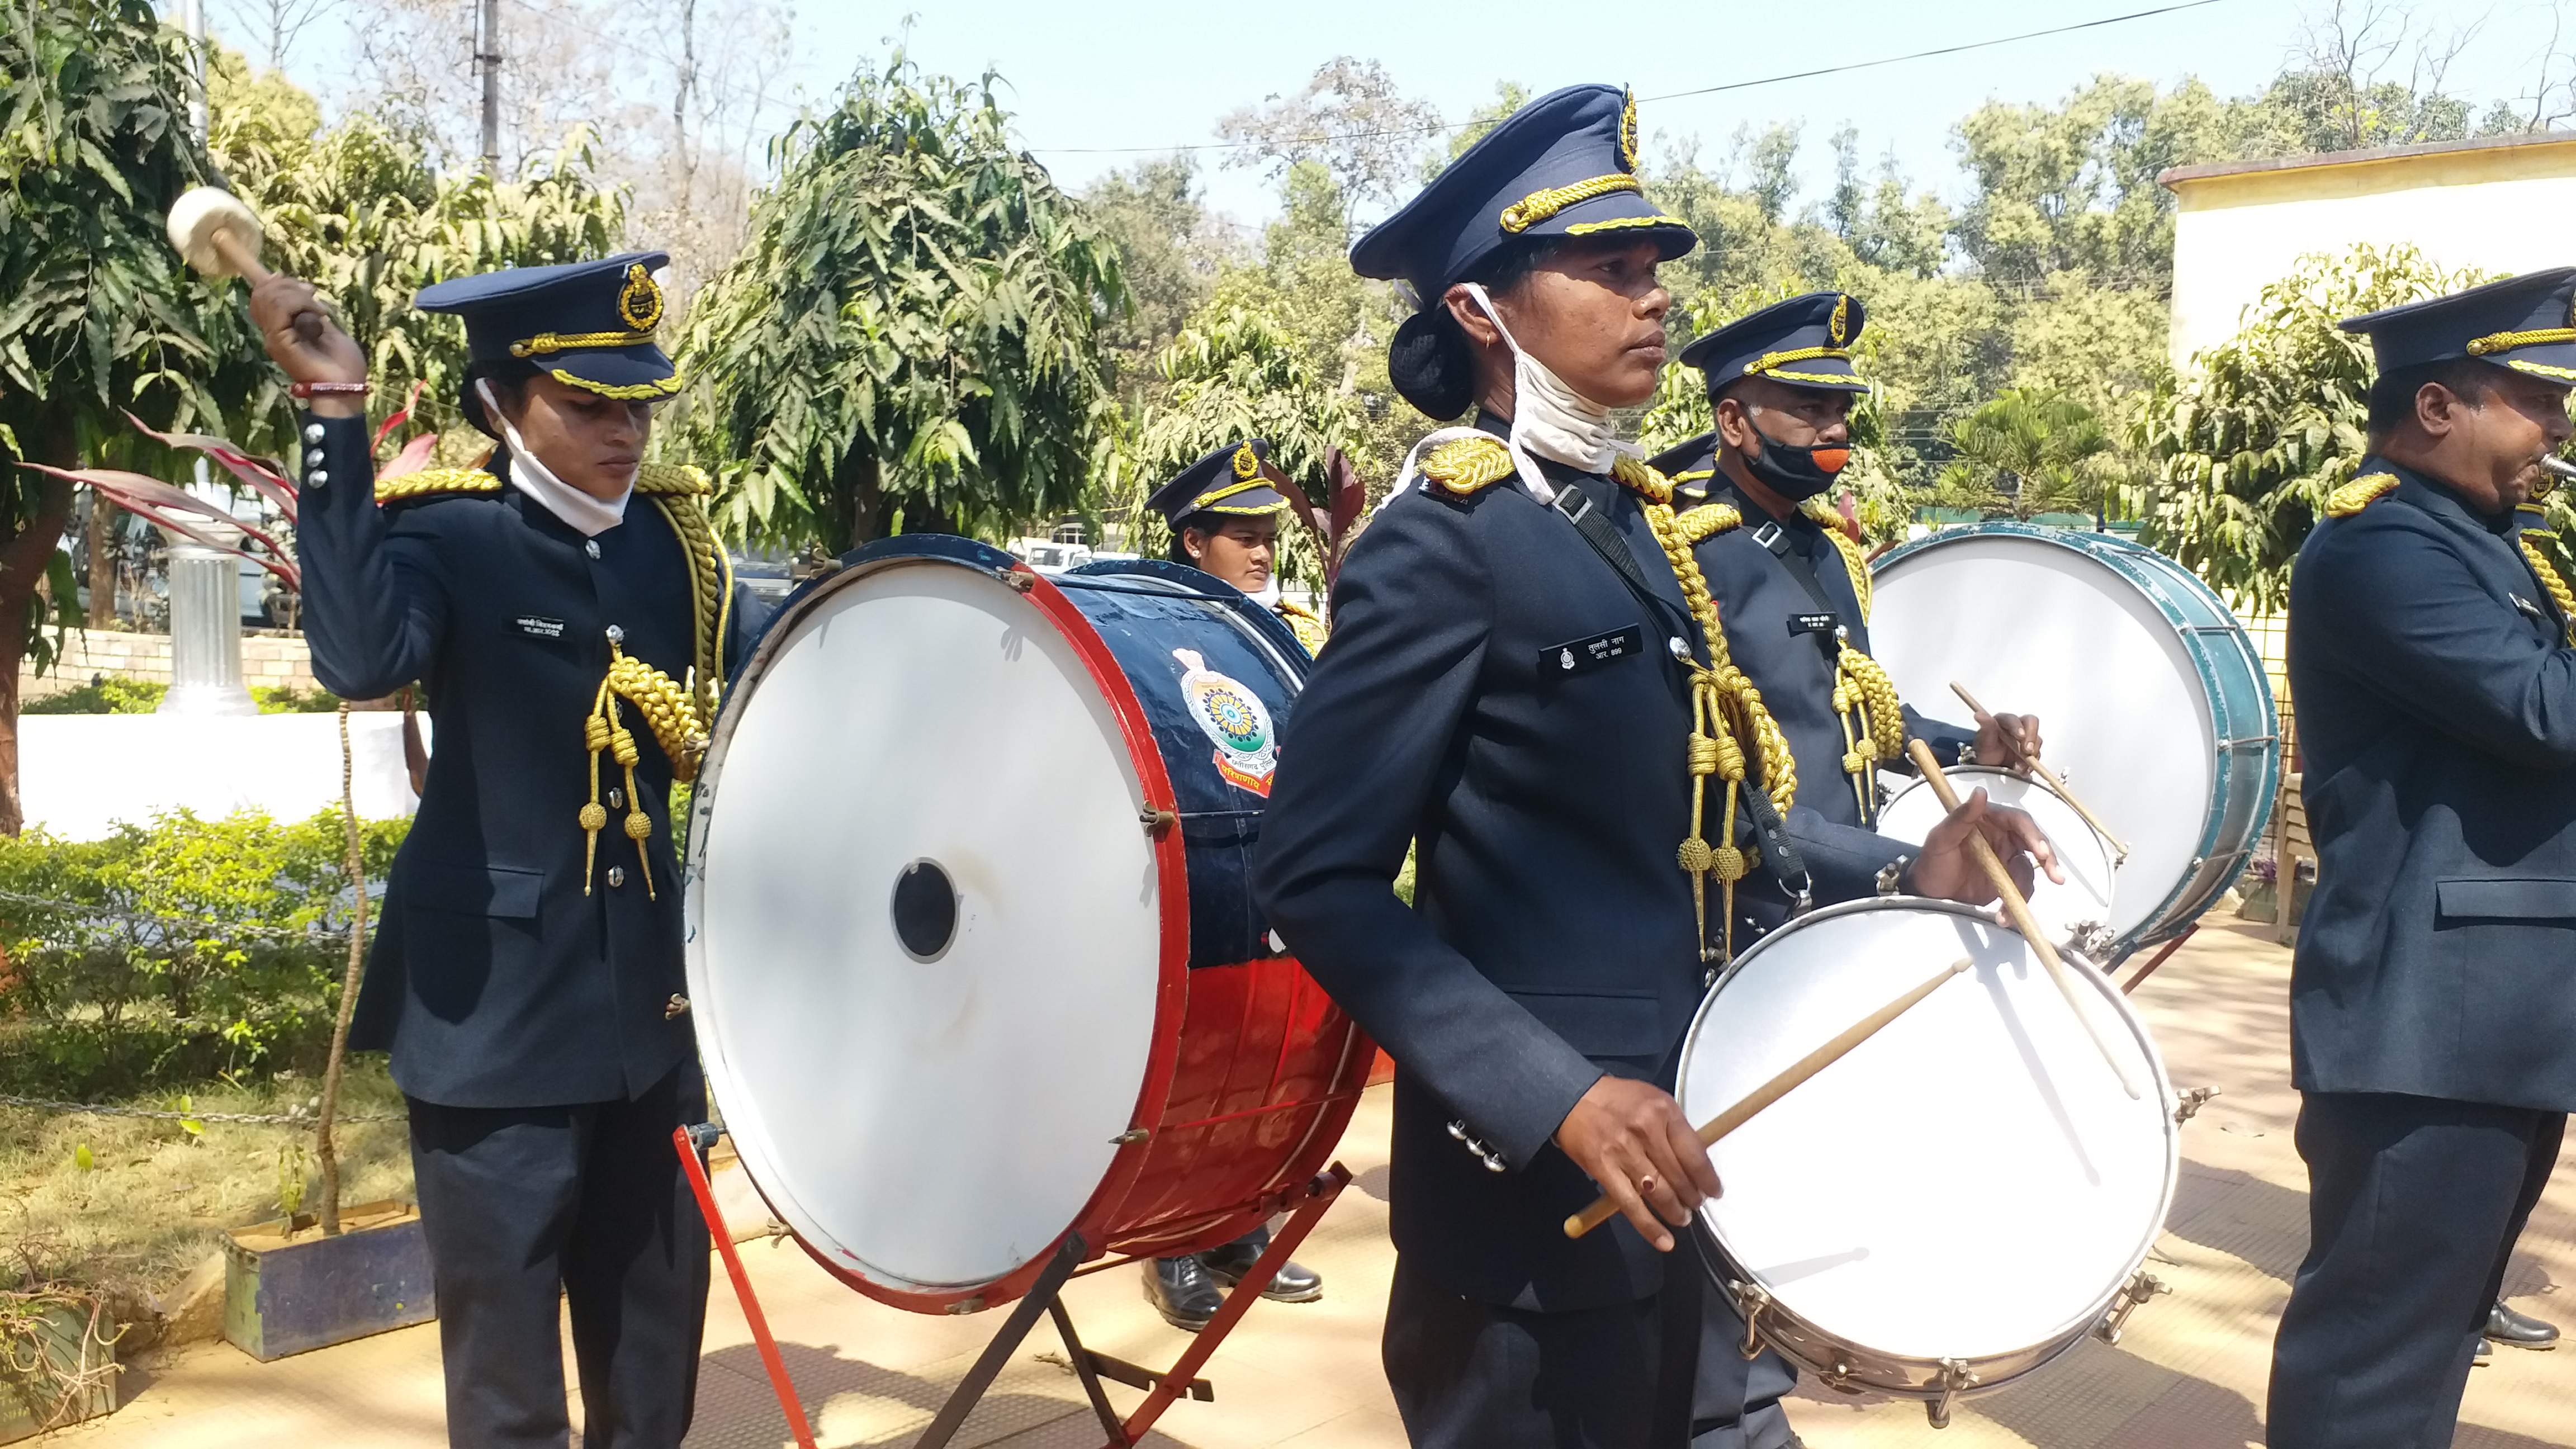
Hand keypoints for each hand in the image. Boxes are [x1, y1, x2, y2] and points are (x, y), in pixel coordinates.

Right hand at [247, 273, 366, 416]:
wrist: (346, 389)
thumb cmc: (343, 364)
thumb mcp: (330, 330)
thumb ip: (313, 312)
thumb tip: (305, 290)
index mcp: (281, 329)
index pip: (261, 298)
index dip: (274, 283)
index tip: (298, 282)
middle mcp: (272, 332)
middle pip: (262, 293)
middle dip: (288, 284)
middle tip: (313, 294)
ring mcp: (274, 337)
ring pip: (269, 296)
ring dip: (297, 294)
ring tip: (318, 310)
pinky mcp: (279, 341)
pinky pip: (279, 308)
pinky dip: (300, 303)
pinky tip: (317, 315)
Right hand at [1552, 1075, 1720, 1251]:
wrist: (1571, 1097)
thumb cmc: (1616, 1099)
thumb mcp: (1652, 1101)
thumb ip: (1674, 1129)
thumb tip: (1696, 1163)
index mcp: (1663, 1111)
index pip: (1695, 1154)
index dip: (1708, 1179)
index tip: (1714, 1191)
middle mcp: (1646, 1130)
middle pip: (1679, 1176)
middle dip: (1692, 1197)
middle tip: (1694, 1204)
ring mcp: (1624, 1151)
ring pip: (1659, 1193)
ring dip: (1675, 1212)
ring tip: (1681, 1218)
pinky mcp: (1604, 1169)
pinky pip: (1631, 1205)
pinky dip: (1650, 1227)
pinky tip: (1664, 1241)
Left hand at [1908, 787, 2064, 905]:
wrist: (1926, 892)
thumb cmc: (1931, 861)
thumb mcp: (1941, 838)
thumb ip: (1961, 818)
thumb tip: (1980, 793)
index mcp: (1988, 820)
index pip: (2018, 821)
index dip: (2033, 835)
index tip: (2041, 852)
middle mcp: (2002, 838)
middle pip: (2034, 844)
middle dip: (2048, 861)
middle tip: (2055, 876)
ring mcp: (2005, 861)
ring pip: (2028, 871)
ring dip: (2025, 890)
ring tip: (2009, 911)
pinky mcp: (2006, 882)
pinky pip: (2020, 890)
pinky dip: (2016, 904)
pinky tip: (2005, 917)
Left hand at [1975, 712, 2041, 774]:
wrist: (1989, 768)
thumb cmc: (1985, 751)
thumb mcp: (1983, 741)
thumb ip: (1985, 728)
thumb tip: (1979, 714)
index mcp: (2004, 721)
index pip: (2014, 719)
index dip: (2018, 726)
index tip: (2020, 736)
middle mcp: (2017, 726)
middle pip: (2031, 723)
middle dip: (2031, 737)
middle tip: (2028, 751)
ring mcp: (2026, 739)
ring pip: (2037, 740)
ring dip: (2031, 754)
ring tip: (2019, 767)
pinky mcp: (2031, 751)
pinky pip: (2037, 755)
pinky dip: (2032, 764)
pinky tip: (2022, 771)